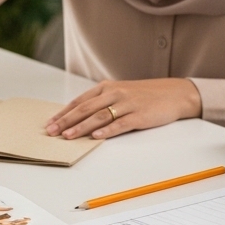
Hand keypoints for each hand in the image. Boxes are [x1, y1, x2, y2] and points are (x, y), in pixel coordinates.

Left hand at [45, 78, 201, 139]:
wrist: (174, 94)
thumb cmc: (145, 96)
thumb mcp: (120, 93)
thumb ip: (102, 102)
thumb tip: (78, 118)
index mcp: (107, 88)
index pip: (80, 101)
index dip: (63, 113)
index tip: (50, 123)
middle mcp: (115, 93)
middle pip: (85, 108)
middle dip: (66, 121)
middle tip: (51, 132)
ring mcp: (127, 104)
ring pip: (100, 116)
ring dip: (82, 127)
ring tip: (68, 136)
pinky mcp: (140, 116)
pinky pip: (121, 124)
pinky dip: (107, 130)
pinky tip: (96, 136)